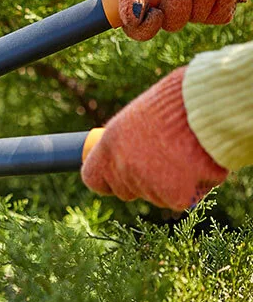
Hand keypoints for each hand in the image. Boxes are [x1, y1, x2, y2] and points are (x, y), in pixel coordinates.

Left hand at [81, 68, 227, 210]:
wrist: (209, 104)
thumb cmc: (179, 102)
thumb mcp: (140, 114)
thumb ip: (129, 139)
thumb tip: (127, 152)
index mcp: (109, 144)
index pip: (93, 179)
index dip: (107, 180)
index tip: (118, 175)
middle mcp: (123, 167)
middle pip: (126, 191)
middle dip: (142, 181)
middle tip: (164, 158)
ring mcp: (146, 183)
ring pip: (155, 197)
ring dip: (170, 183)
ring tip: (187, 153)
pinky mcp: (173, 194)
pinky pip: (180, 200)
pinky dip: (192, 188)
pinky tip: (199, 164)